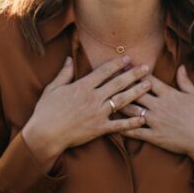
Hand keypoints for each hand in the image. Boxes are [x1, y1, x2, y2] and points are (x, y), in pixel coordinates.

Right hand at [22, 55, 151, 166]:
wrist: (45, 134)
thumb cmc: (46, 111)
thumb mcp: (52, 88)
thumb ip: (64, 73)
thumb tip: (70, 59)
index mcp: (82, 86)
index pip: (104, 72)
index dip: (117, 64)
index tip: (128, 58)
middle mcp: (93, 98)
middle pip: (117, 83)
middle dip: (133, 74)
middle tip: (147, 67)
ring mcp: (97, 113)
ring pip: (121, 100)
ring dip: (136, 92)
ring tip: (149, 86)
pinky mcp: (99, 128)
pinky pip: (118, 125)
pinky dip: (131, 122)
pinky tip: (142, 118)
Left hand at [118, 65, 193, 177]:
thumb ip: (185, 81)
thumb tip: (180, 67)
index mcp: (169, 94)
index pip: (148, 80)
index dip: (135, 73)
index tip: (124, 67)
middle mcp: (160, 106)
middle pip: (135, 93)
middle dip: (121, 86)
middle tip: (108, 82)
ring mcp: (156, 121)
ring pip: (132, 111)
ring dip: (118, 105)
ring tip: (105, 100)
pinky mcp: (154, 136)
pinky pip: (135, 131)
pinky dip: (122, 127)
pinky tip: (111, 124)